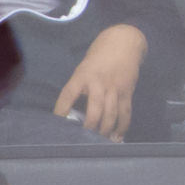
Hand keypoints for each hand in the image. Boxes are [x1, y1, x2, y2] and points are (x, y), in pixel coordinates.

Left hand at [54, 24, 145, 139]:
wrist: (123, 42)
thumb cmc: (99, 57)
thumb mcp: (84, 68)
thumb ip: (80, 87)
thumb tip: (74, 112)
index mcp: (83, 75)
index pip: (68, 94)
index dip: (62, 109)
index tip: (57, 123)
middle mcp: (99, 83)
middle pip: (95, 110)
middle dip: (89, 127)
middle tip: (83, 140)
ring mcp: (115, 88)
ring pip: (111, 114)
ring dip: (105, 130)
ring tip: (100, 142)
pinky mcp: (128, 92)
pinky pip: (126, 113)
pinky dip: (123, 126)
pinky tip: (118, 136)